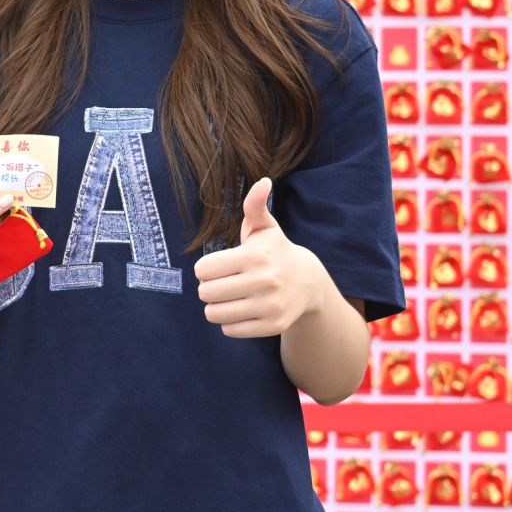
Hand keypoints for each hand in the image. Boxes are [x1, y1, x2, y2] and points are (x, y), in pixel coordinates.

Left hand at [193, 178, 329, 338]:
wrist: (308, 284)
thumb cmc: (275, 252)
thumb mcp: (264, 228)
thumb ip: (255, 205)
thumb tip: (263, 182)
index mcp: (255, 256)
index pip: (203, 269)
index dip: (207, 268)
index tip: (220, 266)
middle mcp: (264, 282)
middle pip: (205, 293)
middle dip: (209, 288)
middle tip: (223, 283)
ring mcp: (269, 306)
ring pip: (214, 314)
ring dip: (217, 307)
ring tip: (230, 297)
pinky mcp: (272, 326)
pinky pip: (230, 330)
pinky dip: (230, 322)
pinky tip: (243, 310)